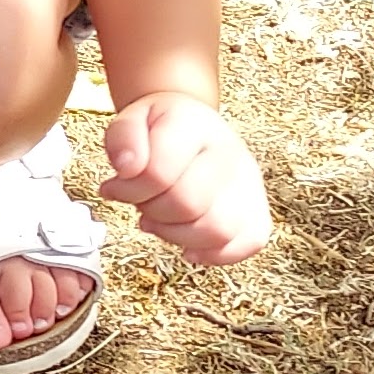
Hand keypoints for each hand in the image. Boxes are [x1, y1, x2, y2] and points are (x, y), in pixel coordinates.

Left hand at [99, 93, 271, 265]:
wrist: (193, 128)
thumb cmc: (159, 130)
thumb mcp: (130, 120)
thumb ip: (122, 138)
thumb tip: (127, 167)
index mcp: (195, 125)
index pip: (160, 173)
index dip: (128, 189)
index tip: (115, 185)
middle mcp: (230, 151)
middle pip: (188, 205)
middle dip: (152, 212)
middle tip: (142, 203)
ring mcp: (249, 183)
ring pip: (218, 230)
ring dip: (177, 235)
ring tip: (162, 220)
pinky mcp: (257, 210)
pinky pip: (249, 242)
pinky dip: (214, 253)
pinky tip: (189, 244)